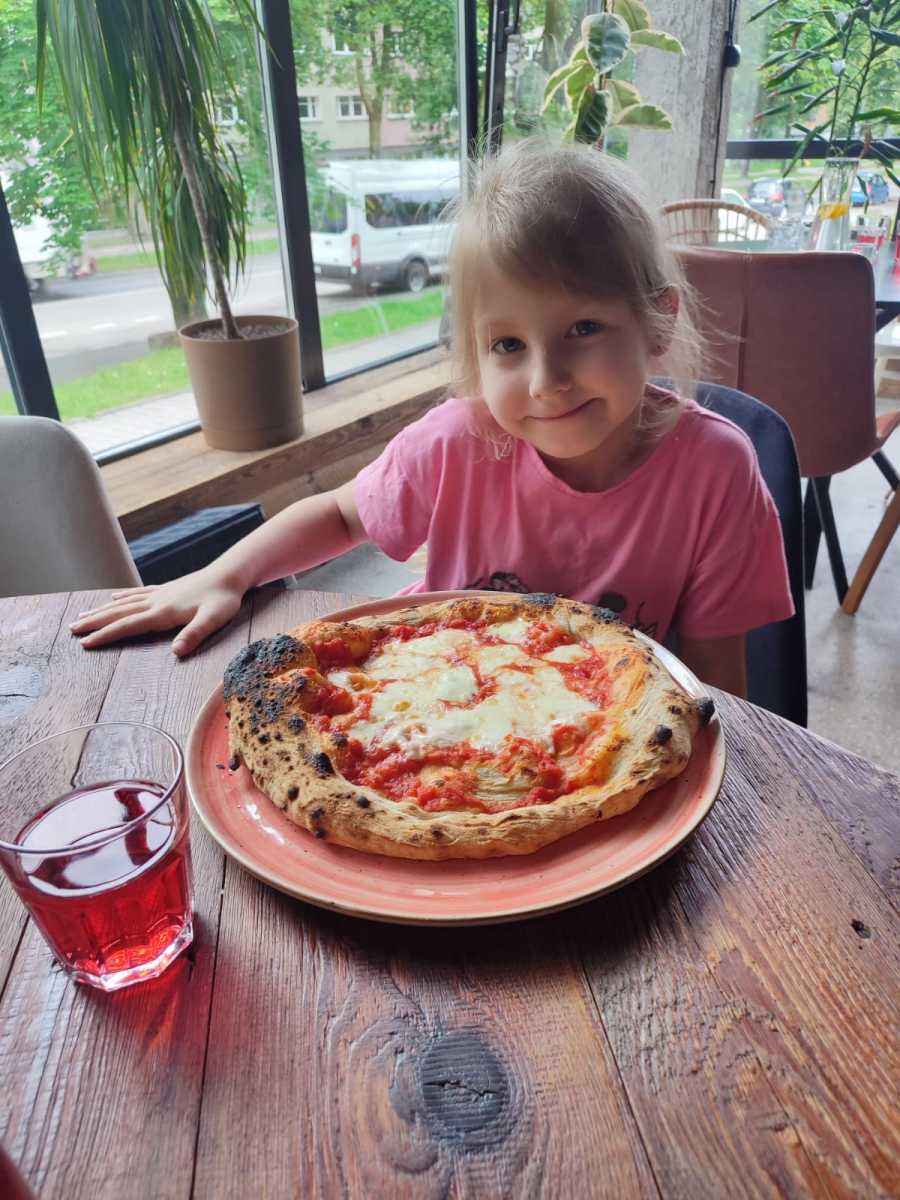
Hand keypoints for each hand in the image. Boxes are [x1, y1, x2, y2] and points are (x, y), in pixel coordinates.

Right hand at [69, 569, 244, 656]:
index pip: (128, 625)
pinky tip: (113, 597)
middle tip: (71, 630)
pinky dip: (123, 596)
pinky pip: (138, 593)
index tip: (85, 643)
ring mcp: (160, 594)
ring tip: (82, 616)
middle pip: (119, 612)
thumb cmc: (224, 599)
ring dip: (102, 610)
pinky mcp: (167, 589)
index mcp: (163, 612)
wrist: (230, 574)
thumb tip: (176, 652)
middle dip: (94, 622)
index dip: (106, 635)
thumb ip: (194, 634)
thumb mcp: (213, 619)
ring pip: (124, 602)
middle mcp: (156, 601)